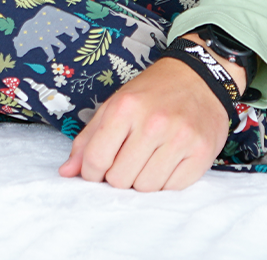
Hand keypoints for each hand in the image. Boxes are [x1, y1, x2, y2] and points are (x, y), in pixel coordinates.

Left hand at [58, 54, 230, 190]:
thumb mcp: (114, 105)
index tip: (97, 169)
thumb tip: (65, 172)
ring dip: (142, 179)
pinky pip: (173, 188)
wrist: (198, 78)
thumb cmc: (151, 93)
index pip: (96, 159)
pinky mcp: (201, 154)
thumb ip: (88, 139)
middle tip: (126, 159)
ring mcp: (179, 139)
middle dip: (118, 175)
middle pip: (120, 179)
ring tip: (147, 159)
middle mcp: (152, 123)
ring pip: (146, 187)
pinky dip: (166, 181)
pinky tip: (167, 161)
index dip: (91, 172)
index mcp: (124, 108)